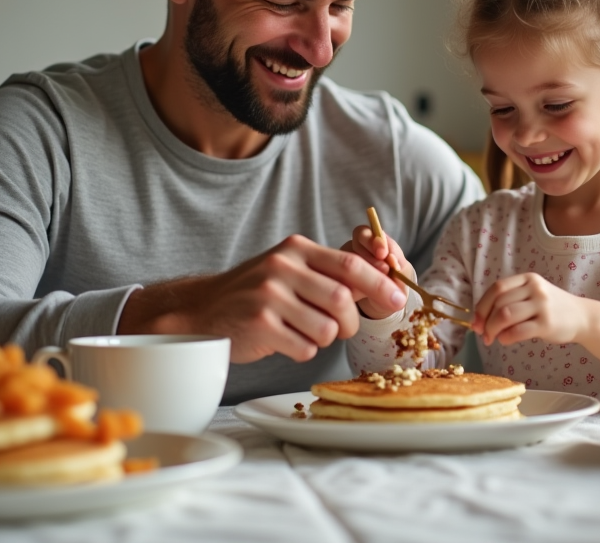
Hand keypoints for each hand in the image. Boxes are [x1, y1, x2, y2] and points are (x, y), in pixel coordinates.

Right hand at [117, 234, 407, 363]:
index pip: (349, 264)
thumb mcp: (290, 270)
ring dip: (324, 338)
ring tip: (302, 331)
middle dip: (350, 322)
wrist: (202, 311)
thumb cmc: (257, 294)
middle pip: (343, 300)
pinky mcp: (259, 324)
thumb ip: (328, 273)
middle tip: (340, 329)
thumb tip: (383, 282)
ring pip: (327, 328)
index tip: (397, 300)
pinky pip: (304, 347)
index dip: (379, 284)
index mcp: (295, 248)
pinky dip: (302, 350)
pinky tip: (284, 341)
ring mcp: (268, 295)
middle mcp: (282, 266)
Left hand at [471, 272, 585, 345]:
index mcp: (528, 279)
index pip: (497, 288)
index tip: (475, 321)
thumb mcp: (532, 295)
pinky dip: (506, 337)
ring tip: (492, 338)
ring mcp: (542, 305)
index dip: (482, 305)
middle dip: (485, 320)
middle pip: (499, 302)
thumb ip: (509, 302)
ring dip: (493, 329)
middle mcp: (535, 288)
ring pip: (506, 315)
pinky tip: (505, 340)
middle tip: (482, 334)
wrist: (582, 317)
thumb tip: (479, 321)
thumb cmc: (551, 308)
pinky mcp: (547, 324)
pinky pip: (518, 331)